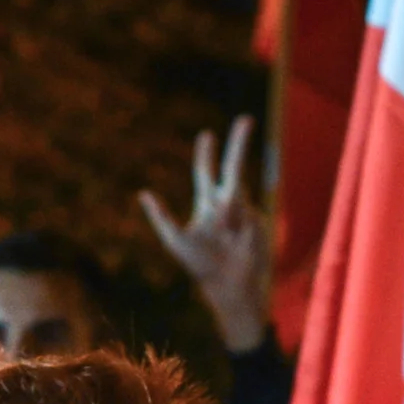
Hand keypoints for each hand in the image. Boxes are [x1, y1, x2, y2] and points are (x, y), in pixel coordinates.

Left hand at [139, 114, 271, 353]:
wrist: (229, 284)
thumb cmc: (200, 264)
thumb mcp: (174, 239)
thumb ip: (160, 215)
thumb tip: (143, 193)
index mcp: (207, 204)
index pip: (205, 173)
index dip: (206, 154)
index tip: (207, 134)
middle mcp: (227, 203)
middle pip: (233, 167)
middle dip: (239, 144)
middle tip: (246, 118)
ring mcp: (246, 210)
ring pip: (236, 196)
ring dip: (228, 213)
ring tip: (225, 235)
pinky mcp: (259, 219)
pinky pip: (244, 213)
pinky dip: (236, 224)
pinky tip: (235, 240)